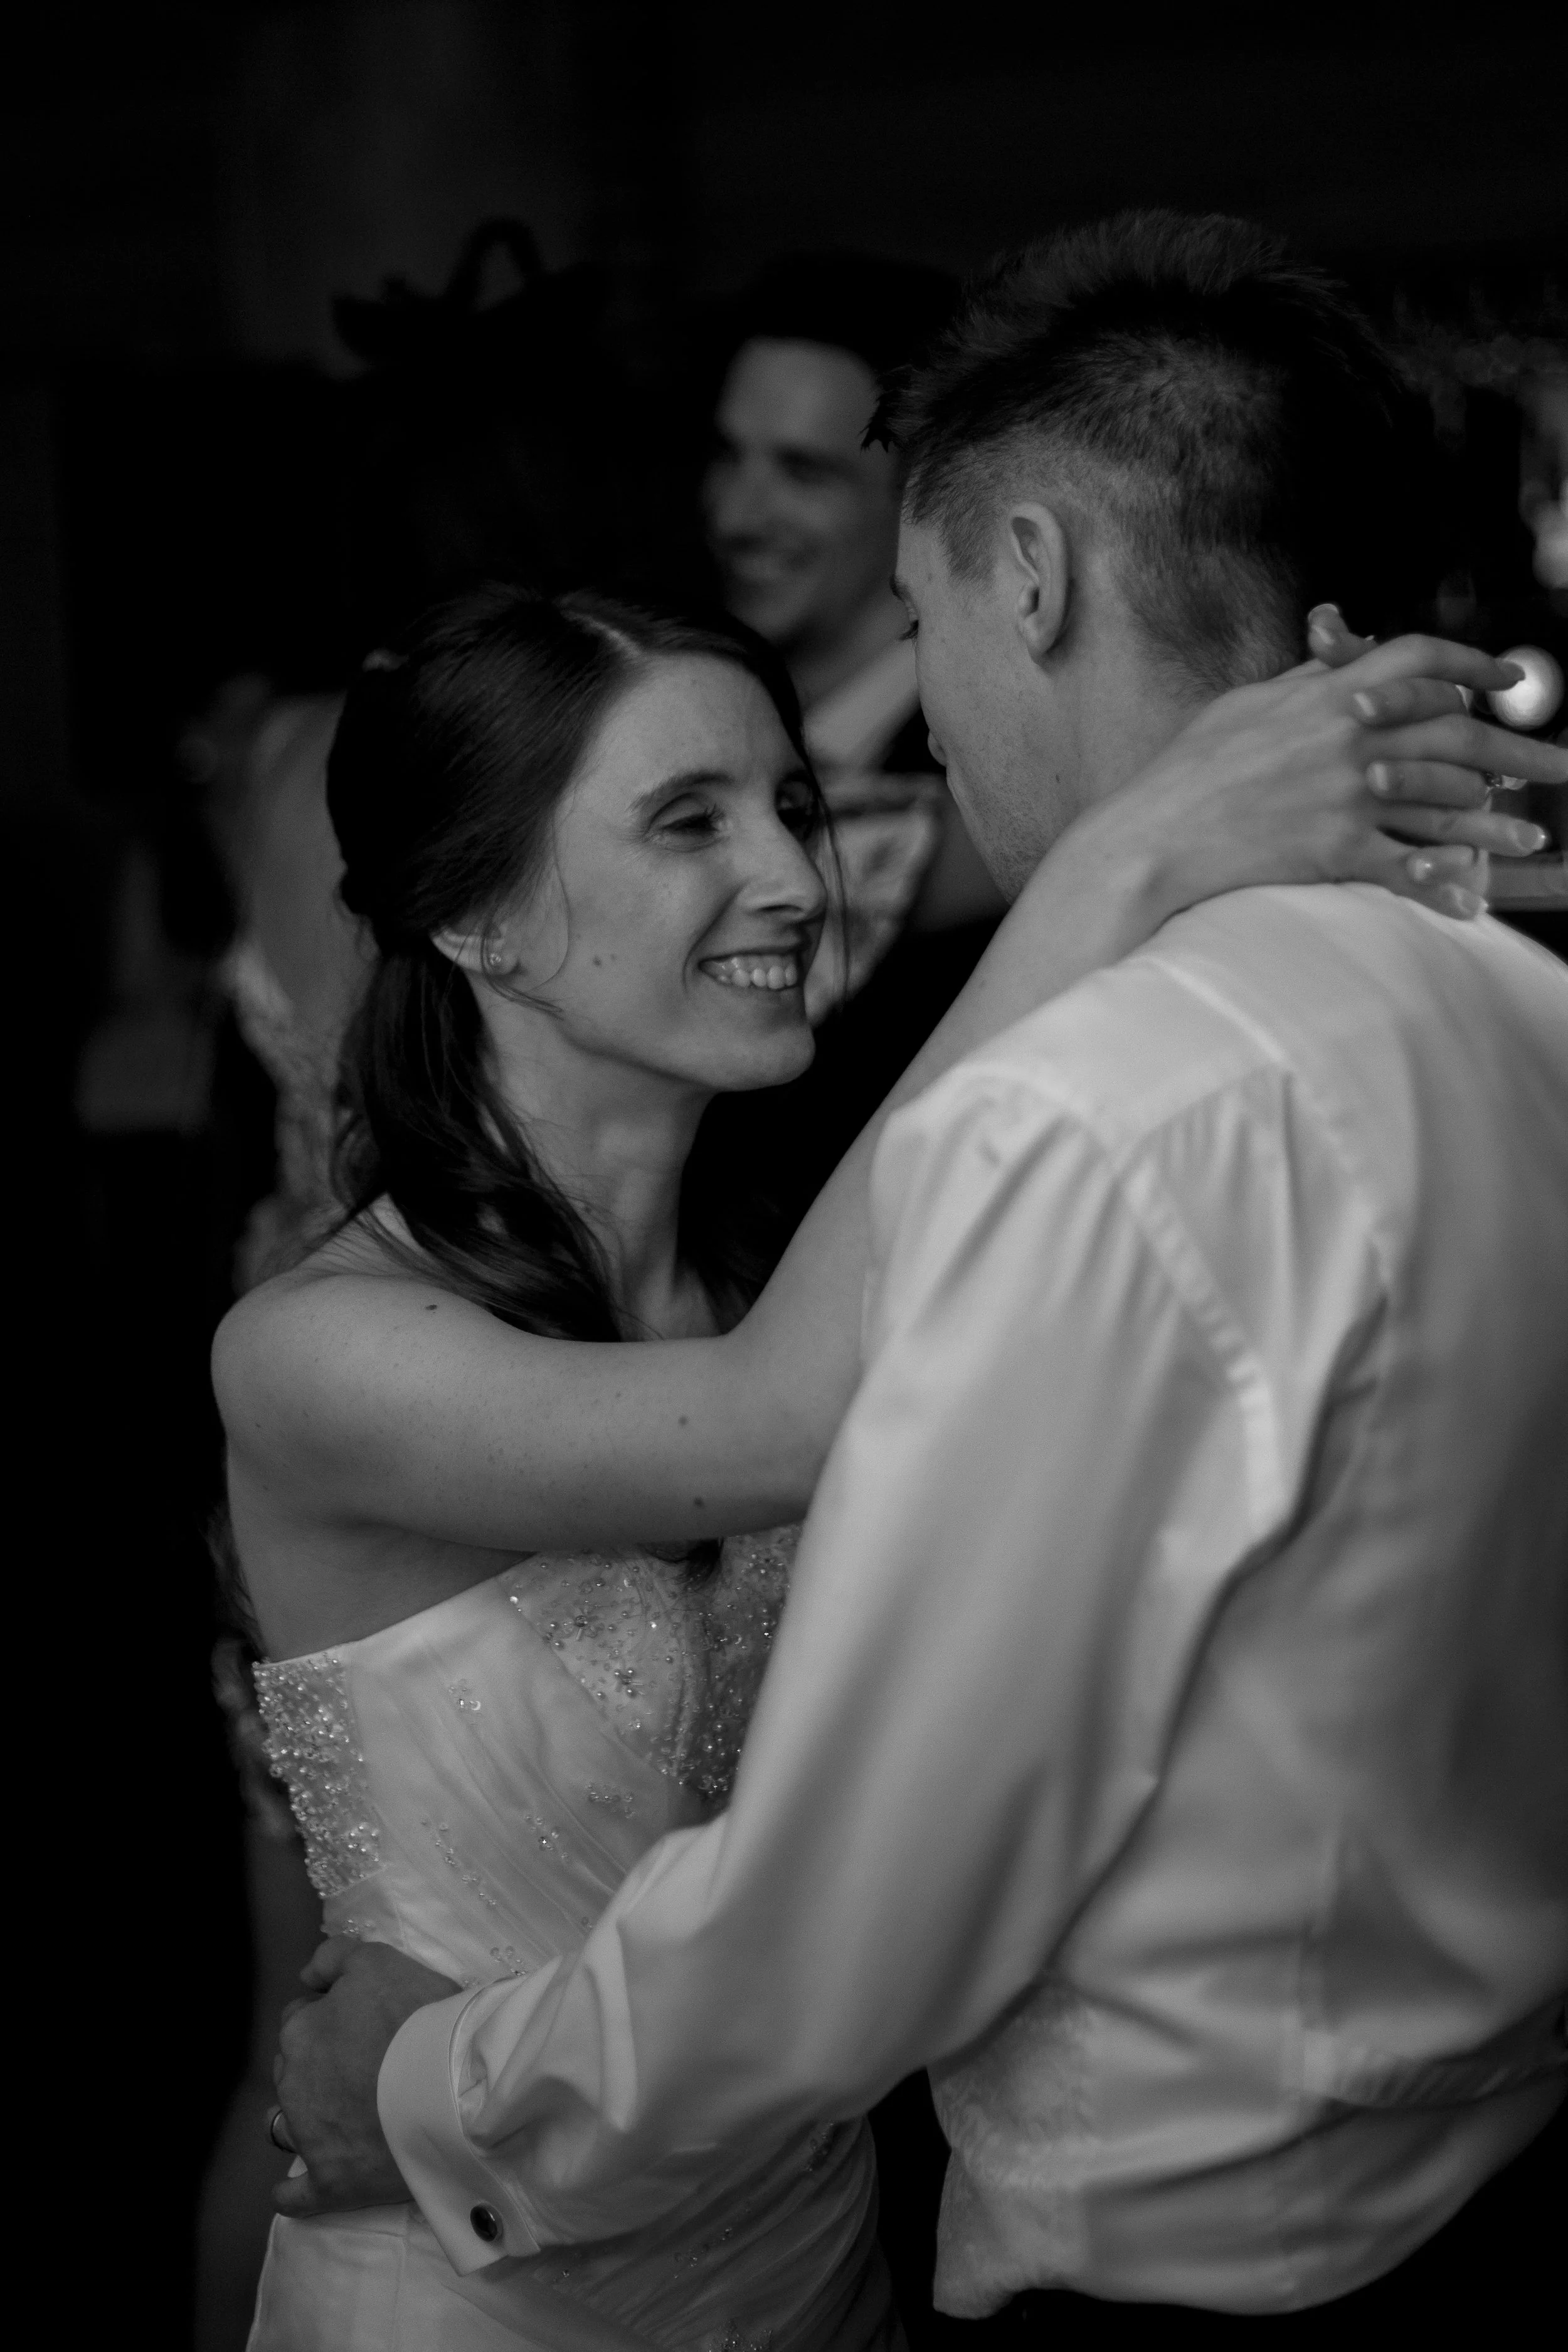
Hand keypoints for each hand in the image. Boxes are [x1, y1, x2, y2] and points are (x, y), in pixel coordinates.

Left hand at [270, 1937, 460, 2217]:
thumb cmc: (417, 2017)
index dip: (328, 2018)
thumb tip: (306, 1978)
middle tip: (359, 2065)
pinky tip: (292, 2193)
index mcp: (301, 2032)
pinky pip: (297, 2197)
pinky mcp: (331, 2183)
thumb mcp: (377, 1960)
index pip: (300, 2018)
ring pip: (284, 2127)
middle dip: (316, 2066)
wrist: (451, 2086)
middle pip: (293, 2070)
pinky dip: (293, 2195)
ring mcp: (309, 2139)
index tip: (358, 2023)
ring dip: (299, 2122)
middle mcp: (292, 2085)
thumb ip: (334, 1959)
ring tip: (329, 2122)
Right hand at [1079, 611, 1567, 928]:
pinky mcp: (1336, 851)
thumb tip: (1330, 660)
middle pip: (1457, 735)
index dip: (1471, 666)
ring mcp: (1347, 796)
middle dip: (1516, 753)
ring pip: (1445, 804)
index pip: (1418, 660)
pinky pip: (1406, 870)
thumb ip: (1297, 686)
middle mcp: (1350, 739)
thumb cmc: (1183, 774)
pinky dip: (1441, 889)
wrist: (1151, 839)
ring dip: (1495, 823)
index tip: (1507, 681)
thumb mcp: (1239, 710)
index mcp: (1327, 696)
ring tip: (1530, 839)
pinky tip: (1471, 904)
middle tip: (1556, 766)